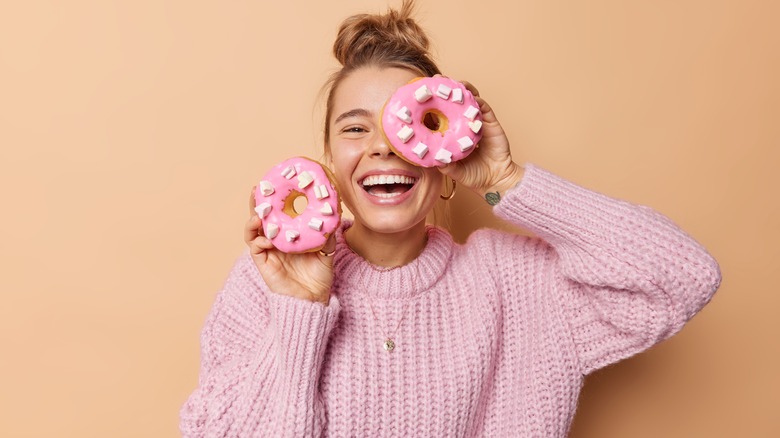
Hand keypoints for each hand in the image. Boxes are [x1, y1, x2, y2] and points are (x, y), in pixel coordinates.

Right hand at [244, 188, 335, 304]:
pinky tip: (264, 235)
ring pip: (254, 231)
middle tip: (257, 189)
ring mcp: (268, 251)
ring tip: (257, 213)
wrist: (313, 299)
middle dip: (257, 204)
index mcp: (288, 235)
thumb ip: (328, 233)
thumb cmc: (319, 275)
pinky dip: (257, 239)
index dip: (275, 200)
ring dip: (253, 220)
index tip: (274, 184)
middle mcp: (276, 240)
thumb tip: (335, 214)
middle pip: (262, 218)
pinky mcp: (263, 263)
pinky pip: (255, 248)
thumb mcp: (327, 250)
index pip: (278, 213)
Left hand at [437, 79, 523, 196]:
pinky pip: (485, 109)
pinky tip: (472, 96)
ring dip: (464, 90)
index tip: (424, 92)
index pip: (442, 115)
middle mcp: (465, 125)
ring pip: (471, 101)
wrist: (496, 181)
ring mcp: (478, 123)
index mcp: (454, 134)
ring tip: (455, 83)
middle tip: (438, 79)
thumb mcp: (454, 171)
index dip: (434, 104)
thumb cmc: (475, 176)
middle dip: (448, 89)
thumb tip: (429, 159)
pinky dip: (478, 101)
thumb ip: (443, 164)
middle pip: (456, 103)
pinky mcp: (491, 124)